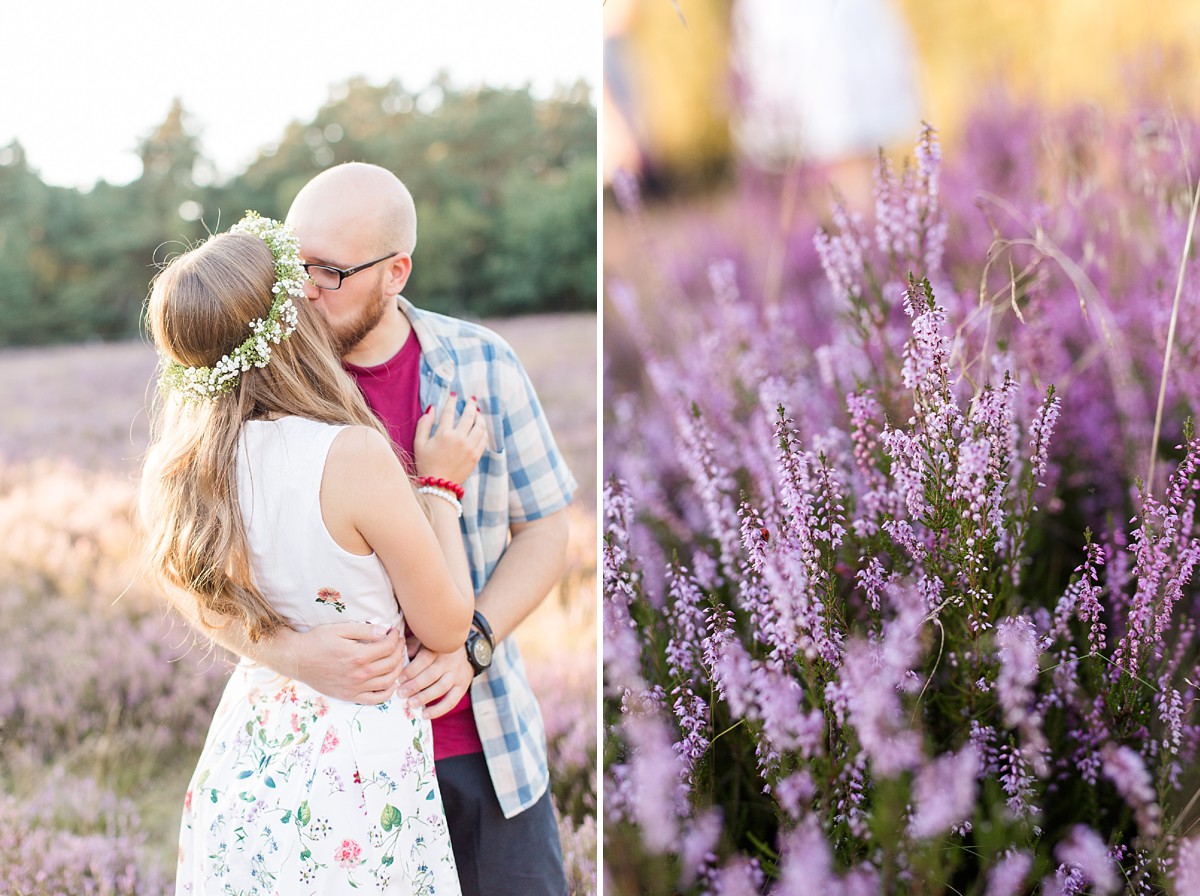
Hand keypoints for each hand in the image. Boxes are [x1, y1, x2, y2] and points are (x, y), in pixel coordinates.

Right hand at [279, 623, 406, 703]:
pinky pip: (376, 699)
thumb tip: (385, 631)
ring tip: (397, 658)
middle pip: (392, 663)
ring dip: (398, 669)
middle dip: (399, 650)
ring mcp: (355, 688)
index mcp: (358, 656)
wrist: (297, 659)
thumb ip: (364, 630)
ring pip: (388, 681)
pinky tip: (390, 681)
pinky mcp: (350, 696)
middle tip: (398, 642)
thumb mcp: (340, 629)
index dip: (395, 638)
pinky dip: (388, 691)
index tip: (394, 632)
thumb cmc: (317, 641)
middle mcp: (359, 674)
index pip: (388, 647)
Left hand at [396, 642, 474, 719]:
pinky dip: (438, 710)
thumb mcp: (427, 641)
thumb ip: (414, 646)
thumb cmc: (439, 649)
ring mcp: (457, 675)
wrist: (468, 652)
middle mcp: (449, 662)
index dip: (412, 669)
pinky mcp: (462, 687)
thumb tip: (403, 657)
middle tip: (401, 694)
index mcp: (439, 649)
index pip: (425, 658)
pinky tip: (425, 715)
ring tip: (410, 704)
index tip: (399, 678)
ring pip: (441, 688)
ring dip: (424, 697)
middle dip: (415, 685)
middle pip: (432, 674)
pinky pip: (451, 701)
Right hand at [413, 393, 486, 485]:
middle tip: (472, 399)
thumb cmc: (426, 464)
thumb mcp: (419, 444)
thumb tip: (431, 409)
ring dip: (480, 417)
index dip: (452, 401)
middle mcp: (459, 439)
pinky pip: (484, 439)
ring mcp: (470, 447)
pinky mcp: (476, 456)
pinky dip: (483, 431)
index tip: (454, 395)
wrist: (439, 486)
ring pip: (480, 426)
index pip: (449, 412)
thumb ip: (424, 424)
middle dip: (471, 405)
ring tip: (478, 413)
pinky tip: (480, 428)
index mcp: (444, 434)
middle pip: (469, 416)